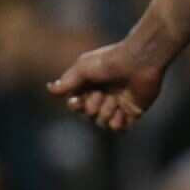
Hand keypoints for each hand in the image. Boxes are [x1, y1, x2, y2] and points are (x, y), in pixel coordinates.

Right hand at [47, 40, 162, 130]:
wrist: (139, 62)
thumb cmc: (110, 61)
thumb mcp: (83, 68)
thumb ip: (68, 81)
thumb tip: (50, 89)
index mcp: (90, 84)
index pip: (76, 104)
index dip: (76, 105)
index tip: (78, 100)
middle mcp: (103, 95)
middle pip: (88, 115)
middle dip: (92, 107)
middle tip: (102, 95)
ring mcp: (118, 104)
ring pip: (102, 122)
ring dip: (106, 113)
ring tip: (115, 101)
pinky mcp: (132, 112)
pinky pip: (120, 128)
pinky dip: (118, 124)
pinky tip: (120, 112)